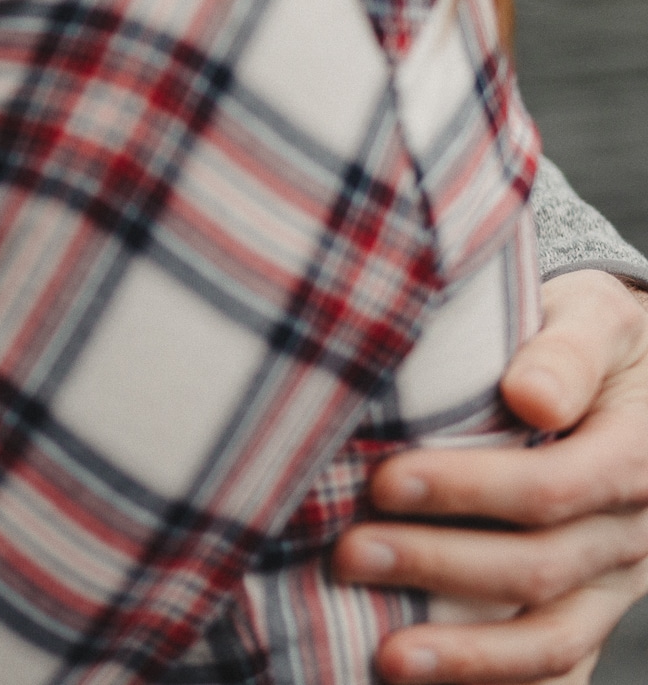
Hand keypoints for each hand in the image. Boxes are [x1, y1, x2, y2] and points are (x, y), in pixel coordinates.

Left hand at [335, 270, 647, 683]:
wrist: (630, 374)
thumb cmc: (591, 336)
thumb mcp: (594, 317)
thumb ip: (566, 349)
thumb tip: (531, 397)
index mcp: (638, 457)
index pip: (553, 489)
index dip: (468, 490)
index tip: (384, 481)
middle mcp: (635, 531)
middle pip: (541, 567)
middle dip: (440, 565)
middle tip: (348, 553)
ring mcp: (616, 583)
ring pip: (554, 640)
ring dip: (468, 657)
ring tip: (384, 658)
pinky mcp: (589, 610)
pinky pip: (558, 669)